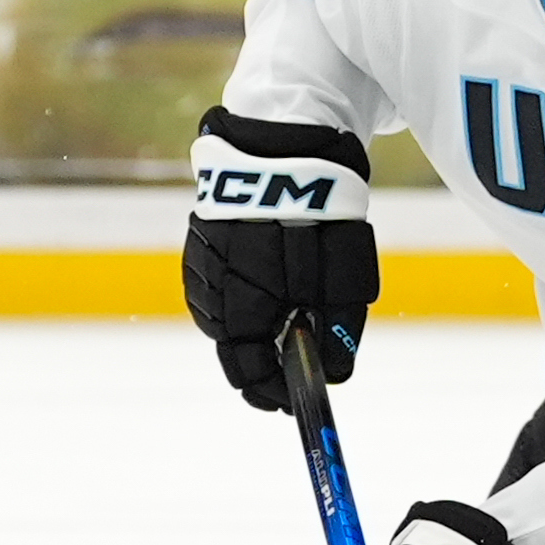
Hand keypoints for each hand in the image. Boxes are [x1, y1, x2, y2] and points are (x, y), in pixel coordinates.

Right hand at [182, 106, 377, 406]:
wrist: (285, 142)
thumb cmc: (321, 211)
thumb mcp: (344, 275)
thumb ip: (337, 328)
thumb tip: (334, 374)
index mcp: (245, 301)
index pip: (248, 369)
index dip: (271, 391)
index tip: (292, 402)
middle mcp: (213, 287)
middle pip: (231, 348)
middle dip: (259, 366)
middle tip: (287, 376)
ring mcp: (201, 262)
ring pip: (221, 318)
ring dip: (248, 331)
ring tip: (280, 327)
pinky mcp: (200, 239)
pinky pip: (214, 286)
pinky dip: (237, 299)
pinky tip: (260, 291)